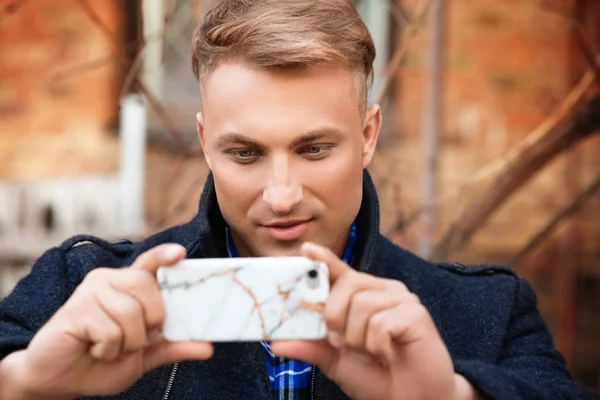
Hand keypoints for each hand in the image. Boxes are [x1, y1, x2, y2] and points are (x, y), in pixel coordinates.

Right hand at [2, 244, 212, 399]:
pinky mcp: (74, 309)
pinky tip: (93, 348)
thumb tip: (208, 347)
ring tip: (109, 347)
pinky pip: (110, 332)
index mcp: (129, 286)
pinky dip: (108, 350)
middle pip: (148, 290)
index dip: (164, 256)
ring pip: (131, 315)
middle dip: (150, 323)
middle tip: (132, 340)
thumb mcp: (145, 356)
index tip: (180, 254)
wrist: (61, 381)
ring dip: (127, 343)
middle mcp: (109, 280)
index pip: (149, 263)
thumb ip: (173, 346)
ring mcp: (90, 292)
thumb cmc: (103, 361)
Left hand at [271, 243, 479, 399]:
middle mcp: (383, 291)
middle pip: (347, 284)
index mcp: (363, 296)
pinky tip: (388, 353)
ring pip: (361, 305)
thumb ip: (310, 347)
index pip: (340, 272)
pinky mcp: (415, 313)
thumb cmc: (377, 377)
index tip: (306, 249)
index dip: (323, 260)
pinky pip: (381, 323)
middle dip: (335, 317)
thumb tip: (276, 343)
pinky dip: (377, 346)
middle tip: (344, 342)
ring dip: (358, 339)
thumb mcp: (335, 362)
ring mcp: (402, 299)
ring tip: (372, 352)